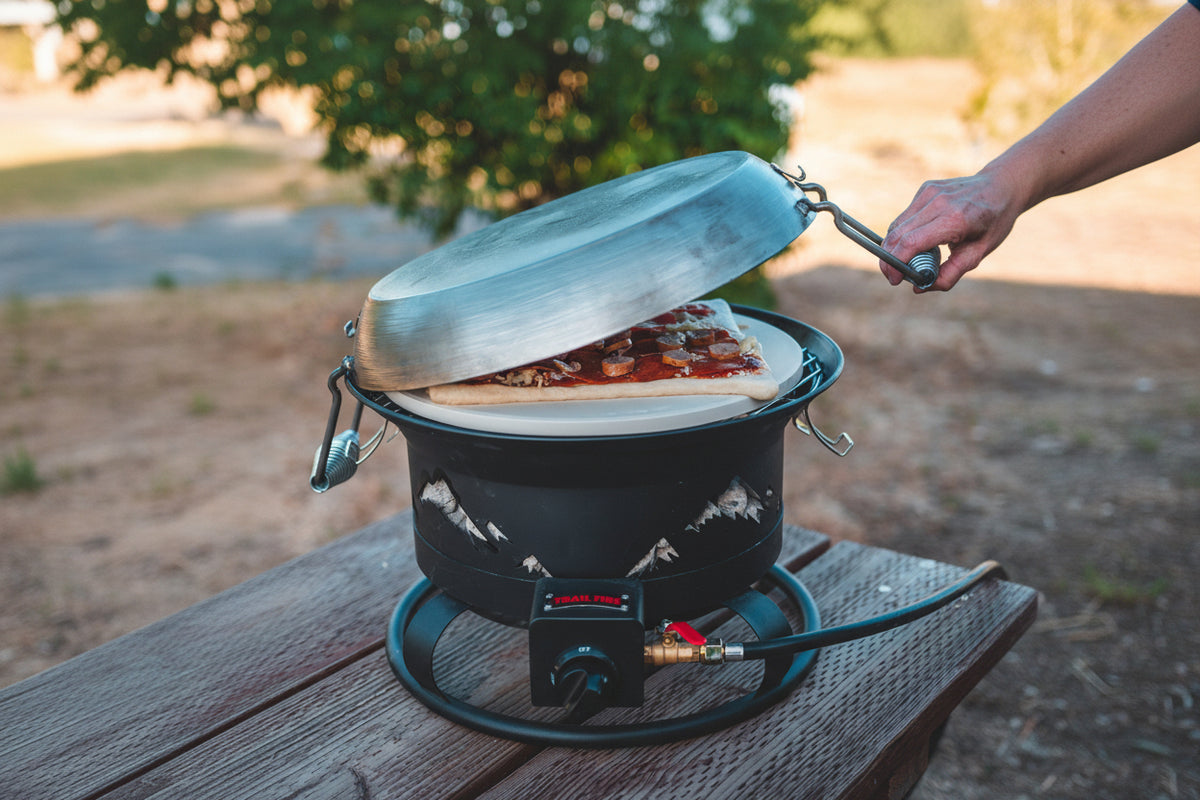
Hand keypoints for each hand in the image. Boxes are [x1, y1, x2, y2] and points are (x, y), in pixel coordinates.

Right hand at [880, 171, 1024, 290]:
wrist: (1003, 185)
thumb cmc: (994, 222)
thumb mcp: (979, 253)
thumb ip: (950, 274)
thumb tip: (919, 288)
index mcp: (955, 219)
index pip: (912, 243)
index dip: (896, 264)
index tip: (894, 280)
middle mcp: (939, 202)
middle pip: (898, 235)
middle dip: (889, 260)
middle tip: (893, 277)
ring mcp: (929, 192)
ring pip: (897, 226)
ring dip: (893, 248)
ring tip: (906, 262)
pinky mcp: (925, 189)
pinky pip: (905, 217)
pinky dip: (903, 234)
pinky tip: (917, 242)